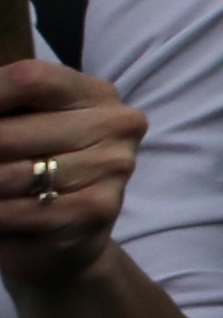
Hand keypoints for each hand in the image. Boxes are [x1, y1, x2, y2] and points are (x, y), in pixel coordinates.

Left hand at [0, 64, 142, 285]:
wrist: (70, 237)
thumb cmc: (39, 170)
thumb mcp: (27, 127)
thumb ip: (6, 109)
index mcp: (96, 94)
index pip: (30, 80)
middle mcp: (116, 125)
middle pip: (9, 134)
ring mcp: (112, 167)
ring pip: (8, 176)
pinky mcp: (97, 209)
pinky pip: (19, 211)